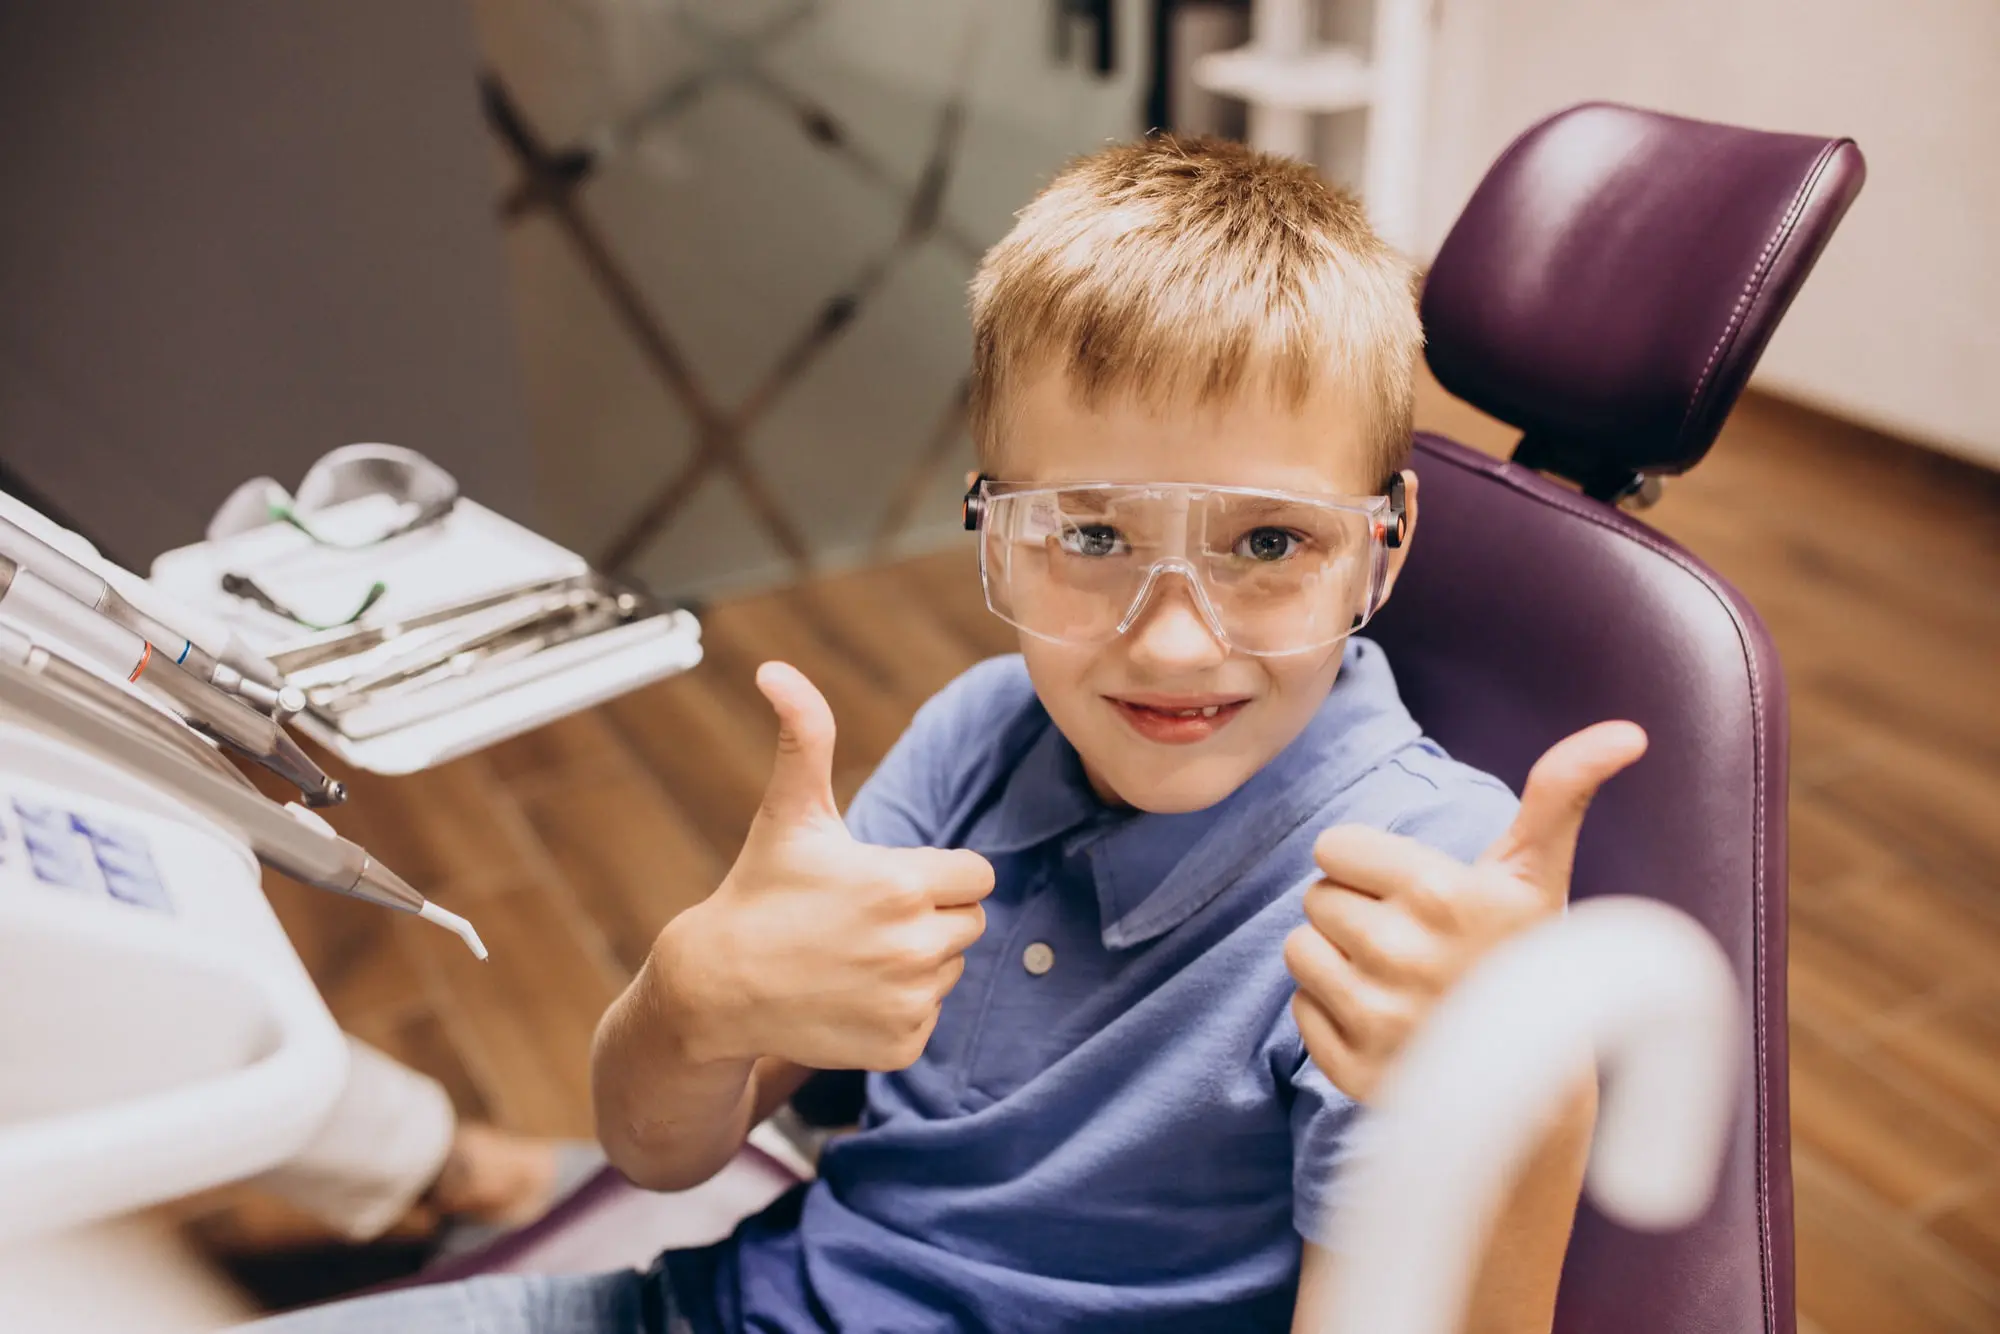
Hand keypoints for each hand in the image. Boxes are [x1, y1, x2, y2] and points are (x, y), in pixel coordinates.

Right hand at [656, 662, 994, 1072]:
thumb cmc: (761, 891)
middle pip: (969, 922)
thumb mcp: (791, 813)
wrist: (717, 987)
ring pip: (949, 969)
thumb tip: (775, 669)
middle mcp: (912, 946)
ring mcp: (907, 1001)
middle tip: (864, 919)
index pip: (977, 875)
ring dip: (916, 963)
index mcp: (901, 884)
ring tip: (852, 956)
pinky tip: (850, 996)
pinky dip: (898, 1010)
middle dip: (930, 916)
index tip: (888, 879)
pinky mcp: (901, 1046)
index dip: (937, 875)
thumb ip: (805, 736)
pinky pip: (929, 1016)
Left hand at [1284, 722, 1647, 1101]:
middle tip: (1412, 940)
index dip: (1370, 866)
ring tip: (1397, 979)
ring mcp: (1376, 1017)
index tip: (1417, 893)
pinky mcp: (1353, 1069)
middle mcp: (1402, 953)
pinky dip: (1332, 1017)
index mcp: (1439, 893)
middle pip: (1316, 896)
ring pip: (1300, 949)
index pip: (1335, 846)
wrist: (1539, 1088)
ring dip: (1337, 959)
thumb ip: (1560, 792)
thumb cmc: (1530, 959)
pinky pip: (1301, 1011)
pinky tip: (1385, 1025)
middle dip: (1356, 910)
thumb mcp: (1538, 874)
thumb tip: (1626, 731)